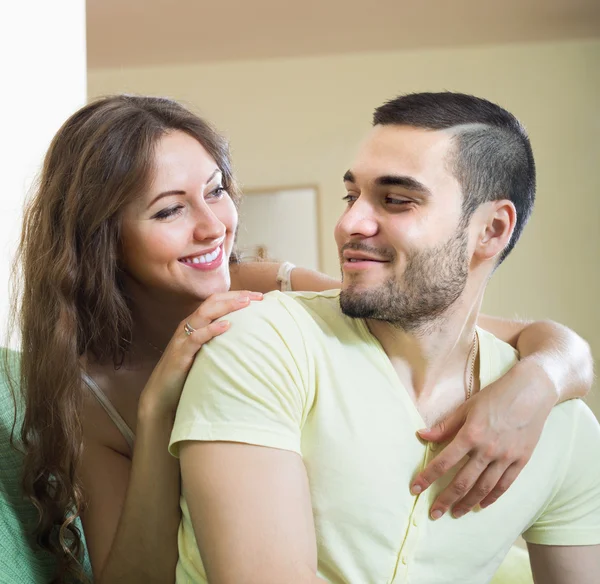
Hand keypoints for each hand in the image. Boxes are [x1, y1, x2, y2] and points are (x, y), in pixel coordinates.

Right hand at [139, 290, 262, 416]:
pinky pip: (196, 337)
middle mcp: (188, 326)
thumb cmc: (186, 374)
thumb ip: (219, 342)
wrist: (161, 395)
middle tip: (258, 296)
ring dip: (226, 306)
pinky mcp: (180, 354)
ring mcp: (182, 339)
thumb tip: (246, 338)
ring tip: (245, 303)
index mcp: (195, 324)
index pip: (217, 301)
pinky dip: (211, 329)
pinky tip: (226, 326)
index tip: (259, 297)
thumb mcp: (205, 353)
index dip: (237, 296)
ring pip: (204, 314)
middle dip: (236, 296)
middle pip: (212, 302)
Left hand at [411, 359, 557, 518]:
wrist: (531, 392)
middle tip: (434, 513)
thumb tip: (421, 435)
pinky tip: (482, 505)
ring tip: (456, 513)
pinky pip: (505, 485)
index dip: (428, 477)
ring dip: (468, 503)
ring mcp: (506, 457)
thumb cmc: (495, 396)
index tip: (415, 489)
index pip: (444, 462)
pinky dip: (492, 497)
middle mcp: (488, 449)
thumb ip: (445, 426)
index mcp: (471, 434)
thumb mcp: (466, 407)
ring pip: (483, 488)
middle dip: (446, 499)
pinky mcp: (521, 460)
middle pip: (463, 481)